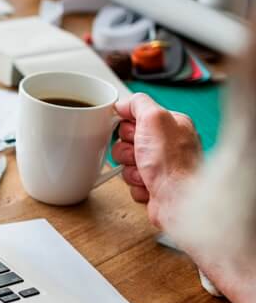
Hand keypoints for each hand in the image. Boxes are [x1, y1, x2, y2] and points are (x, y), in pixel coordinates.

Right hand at [113, 94, 201, 229]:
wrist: (178, 200)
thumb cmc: (172, 163)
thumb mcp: (154, 119)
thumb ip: (139, 104)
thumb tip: (124, 103)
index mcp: (171, 124)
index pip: (136, 117)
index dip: (127, 126)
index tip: (131, 132)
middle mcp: (168, 144)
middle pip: (127, 141)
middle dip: (127, 150)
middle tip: (139, 154)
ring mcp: (161, 166)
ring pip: (127, 164)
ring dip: (130, 170)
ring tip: (146, 173)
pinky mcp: (154, 185)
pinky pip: (131, 182)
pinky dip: (136, 185)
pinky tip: (149, 186)